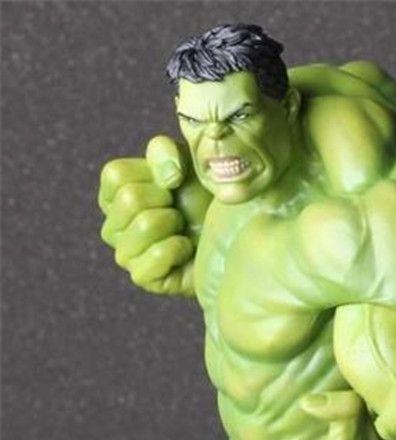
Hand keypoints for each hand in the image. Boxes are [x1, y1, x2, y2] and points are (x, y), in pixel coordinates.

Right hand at [98, 135, 209, 293]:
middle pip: (129, 198)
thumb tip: (168, 176)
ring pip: (145, 224)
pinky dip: (180, 247)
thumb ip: (164, 150)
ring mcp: (125, 255)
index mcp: (112, 196)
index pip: (115, 175)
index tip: (170, 184)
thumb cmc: (201, 198)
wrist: (227, 236)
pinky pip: (158, 254)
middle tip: (180, 211)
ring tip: (183, 230)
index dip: (152, 174)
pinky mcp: (143, 278)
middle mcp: (112, 226)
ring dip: (175, 222)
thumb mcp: (184, 160)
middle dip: (167, 200)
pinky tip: (186, 250)